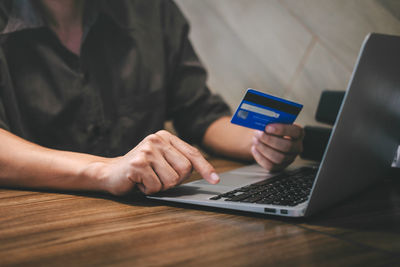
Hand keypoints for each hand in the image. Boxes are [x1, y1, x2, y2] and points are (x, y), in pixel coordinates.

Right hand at [98, 130, 219, 194]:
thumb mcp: (161, 158)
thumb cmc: (140, 168)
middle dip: (175, 180)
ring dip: (161, 186)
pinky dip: (149, 190)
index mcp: (165, 136)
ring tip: (148, 179)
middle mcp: (157, 139)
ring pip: (172, 180)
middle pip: (185, 169)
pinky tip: (139, 182)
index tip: (215, 180)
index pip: (192, 153)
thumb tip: (206, 172)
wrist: (110, 172)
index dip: (205, 168)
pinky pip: (157, 187)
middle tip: (159, 177)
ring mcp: (147, 150)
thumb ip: (180, 160)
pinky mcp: (138, 164)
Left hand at [251, 123, 303, 171]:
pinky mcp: (280, 167)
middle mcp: (297, 147)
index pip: (296, 132)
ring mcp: (289, 158)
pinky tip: (255, 149)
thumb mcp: (273, 122)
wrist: (266, 138)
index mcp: (298, 133)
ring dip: (264, 148)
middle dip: (270, 140)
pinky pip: (270, 165)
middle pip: (287, 146)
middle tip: (259, 134)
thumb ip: (270, 121)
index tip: (268, 127)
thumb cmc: (271, 129)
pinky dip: (260, 157)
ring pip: (279, 158)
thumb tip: (261, 123)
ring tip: (255, 141)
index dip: (282, 129)